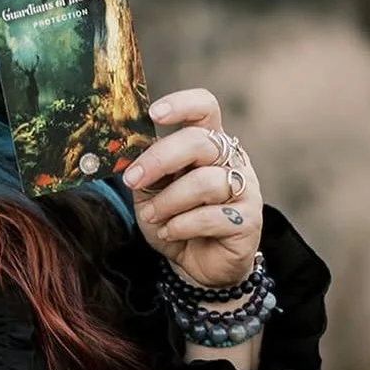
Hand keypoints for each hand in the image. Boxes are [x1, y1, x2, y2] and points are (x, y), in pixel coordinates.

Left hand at [121, 88, 262, 288]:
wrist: (198, 264)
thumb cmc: (175, 218)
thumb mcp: (152, 190)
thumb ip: (144, 168)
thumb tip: (121, 151)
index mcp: (208, 143)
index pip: (205, 108)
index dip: (181, 105)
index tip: (153, 114)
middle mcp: (232, 160)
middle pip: (200, 142)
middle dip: (159, 160)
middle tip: (133, 180)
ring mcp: (245, 189)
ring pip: (204, 182)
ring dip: (167, 202)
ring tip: (152, 216)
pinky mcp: (248, 221)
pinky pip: (210, 217)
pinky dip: (180, 226)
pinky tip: (170, 232)